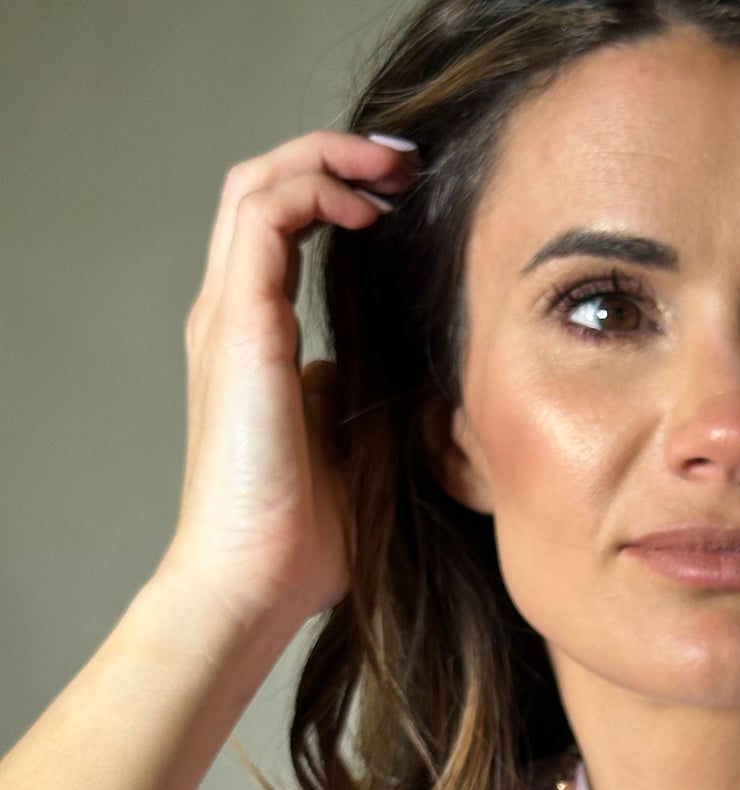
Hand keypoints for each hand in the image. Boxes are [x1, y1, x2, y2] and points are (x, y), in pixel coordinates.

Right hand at [155, 129, 418, 644]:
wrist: (256, 580)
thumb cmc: (307, 539)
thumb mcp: (356, 447)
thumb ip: (365, 396)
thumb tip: (409, 369)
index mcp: (256, 340)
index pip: (282, 229)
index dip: (339, 194)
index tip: (406, 200)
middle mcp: (234, 318)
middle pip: (265, 188)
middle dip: (336, 158)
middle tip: (407, 165)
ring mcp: (229, 318)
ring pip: (257, 184)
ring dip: (328, 157)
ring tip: (393, 167)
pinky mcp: (239, 327)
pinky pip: (265, 215)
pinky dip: (315, 189)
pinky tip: (369, 209)